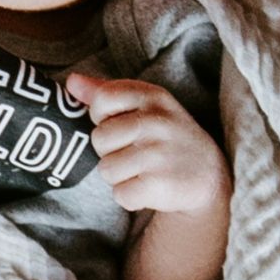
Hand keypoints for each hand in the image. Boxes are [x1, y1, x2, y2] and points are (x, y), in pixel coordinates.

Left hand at [64, 72, 229, 214]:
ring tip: (144, 170)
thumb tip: (71, 82)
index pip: (102, 99)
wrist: (208, 175)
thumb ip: (106, 92)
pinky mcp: (159, 185)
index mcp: (152, 97)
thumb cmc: (165, 136)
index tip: (123, 125)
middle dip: (111, 151)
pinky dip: (131, 197)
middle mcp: (157, 122)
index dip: (103, 117)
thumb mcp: (145, 106)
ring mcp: (159, 154)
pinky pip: (119, 194)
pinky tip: (150, 187)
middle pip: (100, 138)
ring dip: (120, 176)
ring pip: (106, 169)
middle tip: (137, 152)